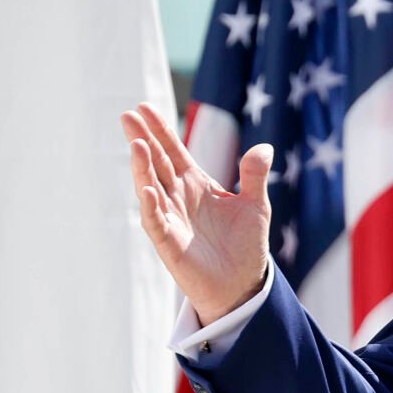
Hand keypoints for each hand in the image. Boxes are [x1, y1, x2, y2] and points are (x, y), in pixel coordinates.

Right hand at [121, 101, 273, 325]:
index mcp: (196, 184)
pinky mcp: (169, 243)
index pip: (173, 151)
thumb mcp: (256, 206)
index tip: (144, 107)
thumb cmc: (245, 245)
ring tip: (137, 145)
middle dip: (143, 140)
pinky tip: (147, 189)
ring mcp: (171, 219)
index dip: (160, 131)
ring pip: (151, 188)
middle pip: (156, 163)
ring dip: (143, 168)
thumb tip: (266, 147)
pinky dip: (151, 205)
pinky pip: (156, 221)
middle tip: (127, 116)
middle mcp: (178, 198)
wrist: (242, 285)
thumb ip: (255, 177)